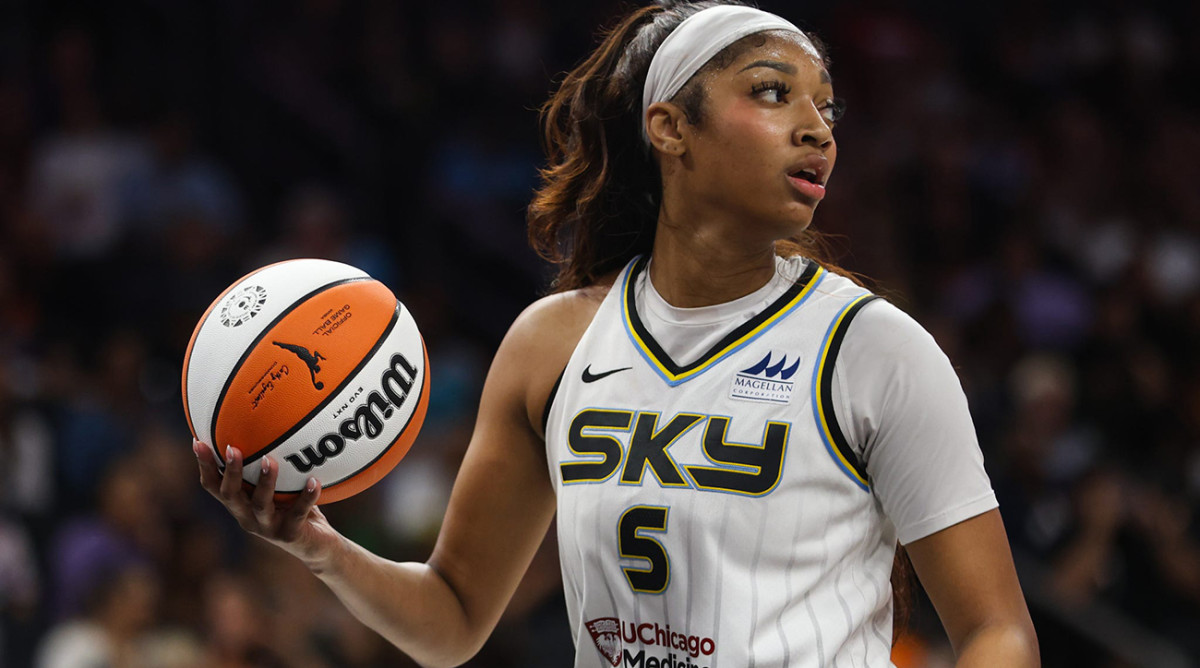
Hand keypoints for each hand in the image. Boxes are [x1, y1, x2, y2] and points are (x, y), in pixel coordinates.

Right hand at [194, 439, 343, 569]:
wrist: (317, 545)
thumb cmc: (294, 508)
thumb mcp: (279, 486)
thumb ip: (267, 465)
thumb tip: (270, 422)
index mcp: (239, 505)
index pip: (214, 486)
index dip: (204, 466)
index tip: (197, 441)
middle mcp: (247, 517)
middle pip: (230, 495)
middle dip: (230, 472)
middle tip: (232, 448)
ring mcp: (267, 528)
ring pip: (261, 505)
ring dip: (264, 481)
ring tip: (269, 460)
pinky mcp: (289, 535)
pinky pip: (298, 513)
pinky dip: (306, 496)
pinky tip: (314, 481)